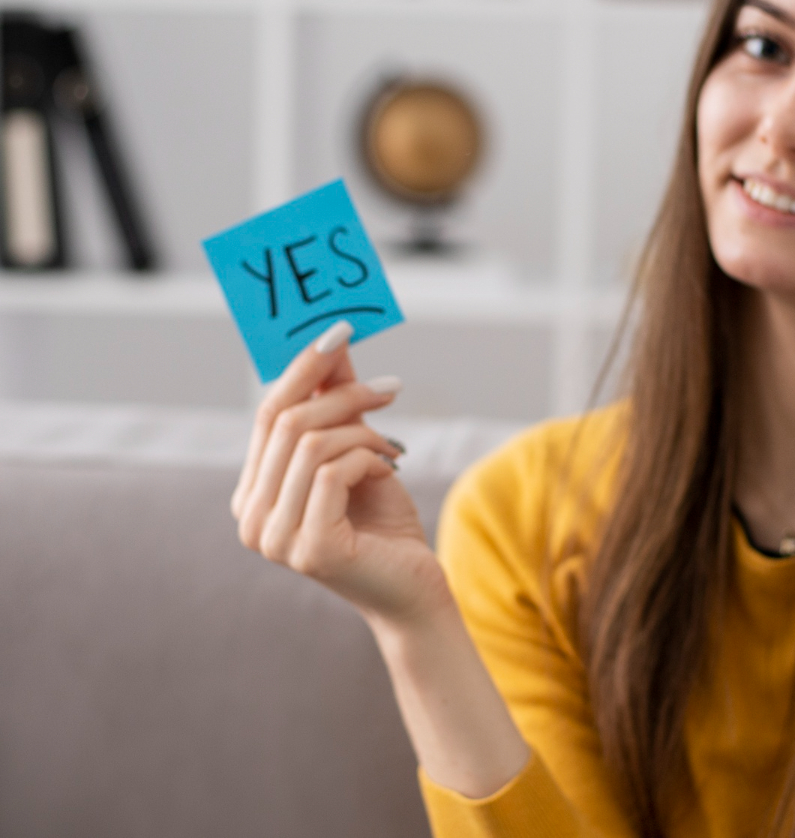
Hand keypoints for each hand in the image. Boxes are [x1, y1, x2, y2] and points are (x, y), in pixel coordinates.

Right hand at [232, 320, 449, 625]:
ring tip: (393, 445)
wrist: (415, 590)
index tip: (339, 331)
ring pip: (311, 443)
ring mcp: (274, 538)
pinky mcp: (309, 547)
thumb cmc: (385, 524)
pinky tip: (390, 473)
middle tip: (391, 386)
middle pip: (286, 422)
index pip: (267, 415)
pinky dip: (369, 459)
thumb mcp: (359, 452)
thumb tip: (332, 340)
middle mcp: (251, 518)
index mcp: (253, 494)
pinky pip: (333, 471)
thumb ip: (337, 402)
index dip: (301, 369)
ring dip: (364, 431)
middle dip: (343, 393)